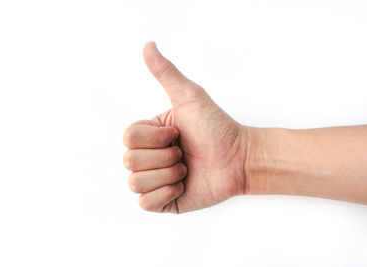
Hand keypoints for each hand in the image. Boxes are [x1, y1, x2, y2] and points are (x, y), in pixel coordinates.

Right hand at [123, 42, 247, 212]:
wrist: (238, 159)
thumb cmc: (216, 127)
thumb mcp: (190, 97)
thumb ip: (166, 72)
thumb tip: (148, 45)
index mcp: (148, 134)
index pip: (128, 138)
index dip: (156, 137)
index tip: (178, 134)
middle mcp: (147, 156)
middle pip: (130, 161)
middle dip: (164, 157)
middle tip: (184, 152)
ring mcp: (153, 180)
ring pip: (136, 183)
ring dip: (168, 174)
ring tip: (186, 168)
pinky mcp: (162, 201)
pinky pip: (145, 203)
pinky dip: (166, 194)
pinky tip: (182, 186)